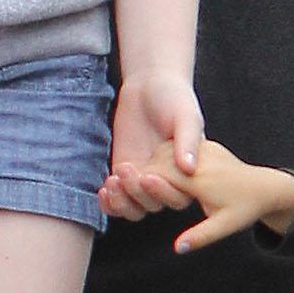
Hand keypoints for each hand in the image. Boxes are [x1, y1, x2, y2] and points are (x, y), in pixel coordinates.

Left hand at [100, 71, 204, 220]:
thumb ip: (188, 141)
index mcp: (187, 172)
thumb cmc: (174, 98)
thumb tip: (189, 168)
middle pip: (154, 205)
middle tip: (126, 169)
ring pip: (135, 208)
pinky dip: (110, 203)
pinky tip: (104, 190)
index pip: (179, 197)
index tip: (148, 176)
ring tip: (112, 183)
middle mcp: (167, 180)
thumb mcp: (186, 116)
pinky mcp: (124, 174)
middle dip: (137, 193)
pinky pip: (117, 200)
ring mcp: (144, 179)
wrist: (149, 84)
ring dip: (122, 202)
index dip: (163, 193)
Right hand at [118, 136, 293, 252]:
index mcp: (202, 179)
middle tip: (114, 181)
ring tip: (124, 176)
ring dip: (145, 163)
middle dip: (138, 173)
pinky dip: (157, 158)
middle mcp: (199, 160)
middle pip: (159, 162)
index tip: (122, 189)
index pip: (164, 176)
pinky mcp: (202, 146)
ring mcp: (200, 149)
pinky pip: (173, 148)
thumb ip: (201, 236)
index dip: (142, 184)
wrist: (264, 185)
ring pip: (164, 153)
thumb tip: (177, 249)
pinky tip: (146, 168)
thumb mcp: (226, 225)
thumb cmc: (245, 208)